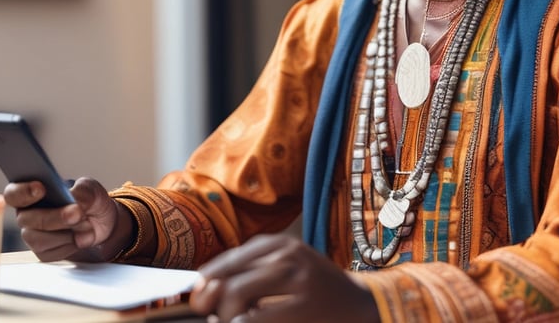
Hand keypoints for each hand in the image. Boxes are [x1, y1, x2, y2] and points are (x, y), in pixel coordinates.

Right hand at [3, 177, 131, 262]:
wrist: (103, 223)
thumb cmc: (90, 201)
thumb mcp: (91, 189)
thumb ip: (83, 191)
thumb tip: (74, 199)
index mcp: (31, 193)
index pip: (14, 193)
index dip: (23, 192)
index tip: (41, 189)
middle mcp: (28, 215)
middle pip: (27, 219)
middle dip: (55, 217)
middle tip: (77, 213)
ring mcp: (34, 235)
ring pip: (38, 239)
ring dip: (67, 233)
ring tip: (87, 225)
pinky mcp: (44, 253)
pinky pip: (51, 253)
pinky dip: (71, 245)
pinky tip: (82, 237)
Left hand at [189, 234, 378, 322]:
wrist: (360, 304)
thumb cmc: (315, 288)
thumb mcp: (287, 267)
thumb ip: (253, 271)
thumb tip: (204, 287)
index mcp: (280, 244)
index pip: (230, 259)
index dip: (207, 279)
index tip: (198, 298)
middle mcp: (287, 255)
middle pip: (229, 278)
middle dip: (212, 302)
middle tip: (213, 318)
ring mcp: (297, 279)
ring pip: (238, 295)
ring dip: (225, 316)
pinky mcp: (304, 306)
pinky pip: (255, 318)